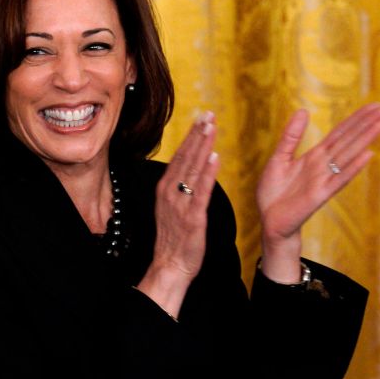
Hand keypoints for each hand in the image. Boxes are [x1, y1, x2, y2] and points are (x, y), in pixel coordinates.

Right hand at [137, 112, 219, 318]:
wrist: (170, 265)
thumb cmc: (173, 237)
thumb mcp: (171, 207)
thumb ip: (180, 187)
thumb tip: (191, 168)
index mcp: (165, 188)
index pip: (180, 156)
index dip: (191, 136)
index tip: (201, 117)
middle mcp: (170, 192)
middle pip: (186, 157)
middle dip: (197, 134)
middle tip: (208, 114)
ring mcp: (180, 204)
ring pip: (193, 169)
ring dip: (202, 146)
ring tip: (211, 127)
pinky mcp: (192, 217)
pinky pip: (201, 191)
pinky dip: (208, 173)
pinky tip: (214, 158)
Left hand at [256, 103, 379, 281]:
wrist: (270, 219)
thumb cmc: (274, 192)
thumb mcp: (279, 158)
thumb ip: (291, 136)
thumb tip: (303, 110)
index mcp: (314, 156)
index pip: (339, 134)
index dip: (355, 119)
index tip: (374, 105)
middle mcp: (323, 166)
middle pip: (348, 141)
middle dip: (365, 124)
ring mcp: (324, 179)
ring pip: (347, 156)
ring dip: (363, 140)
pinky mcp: (320, 194)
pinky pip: (339, 179)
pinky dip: (353, 167)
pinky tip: (367, 155)